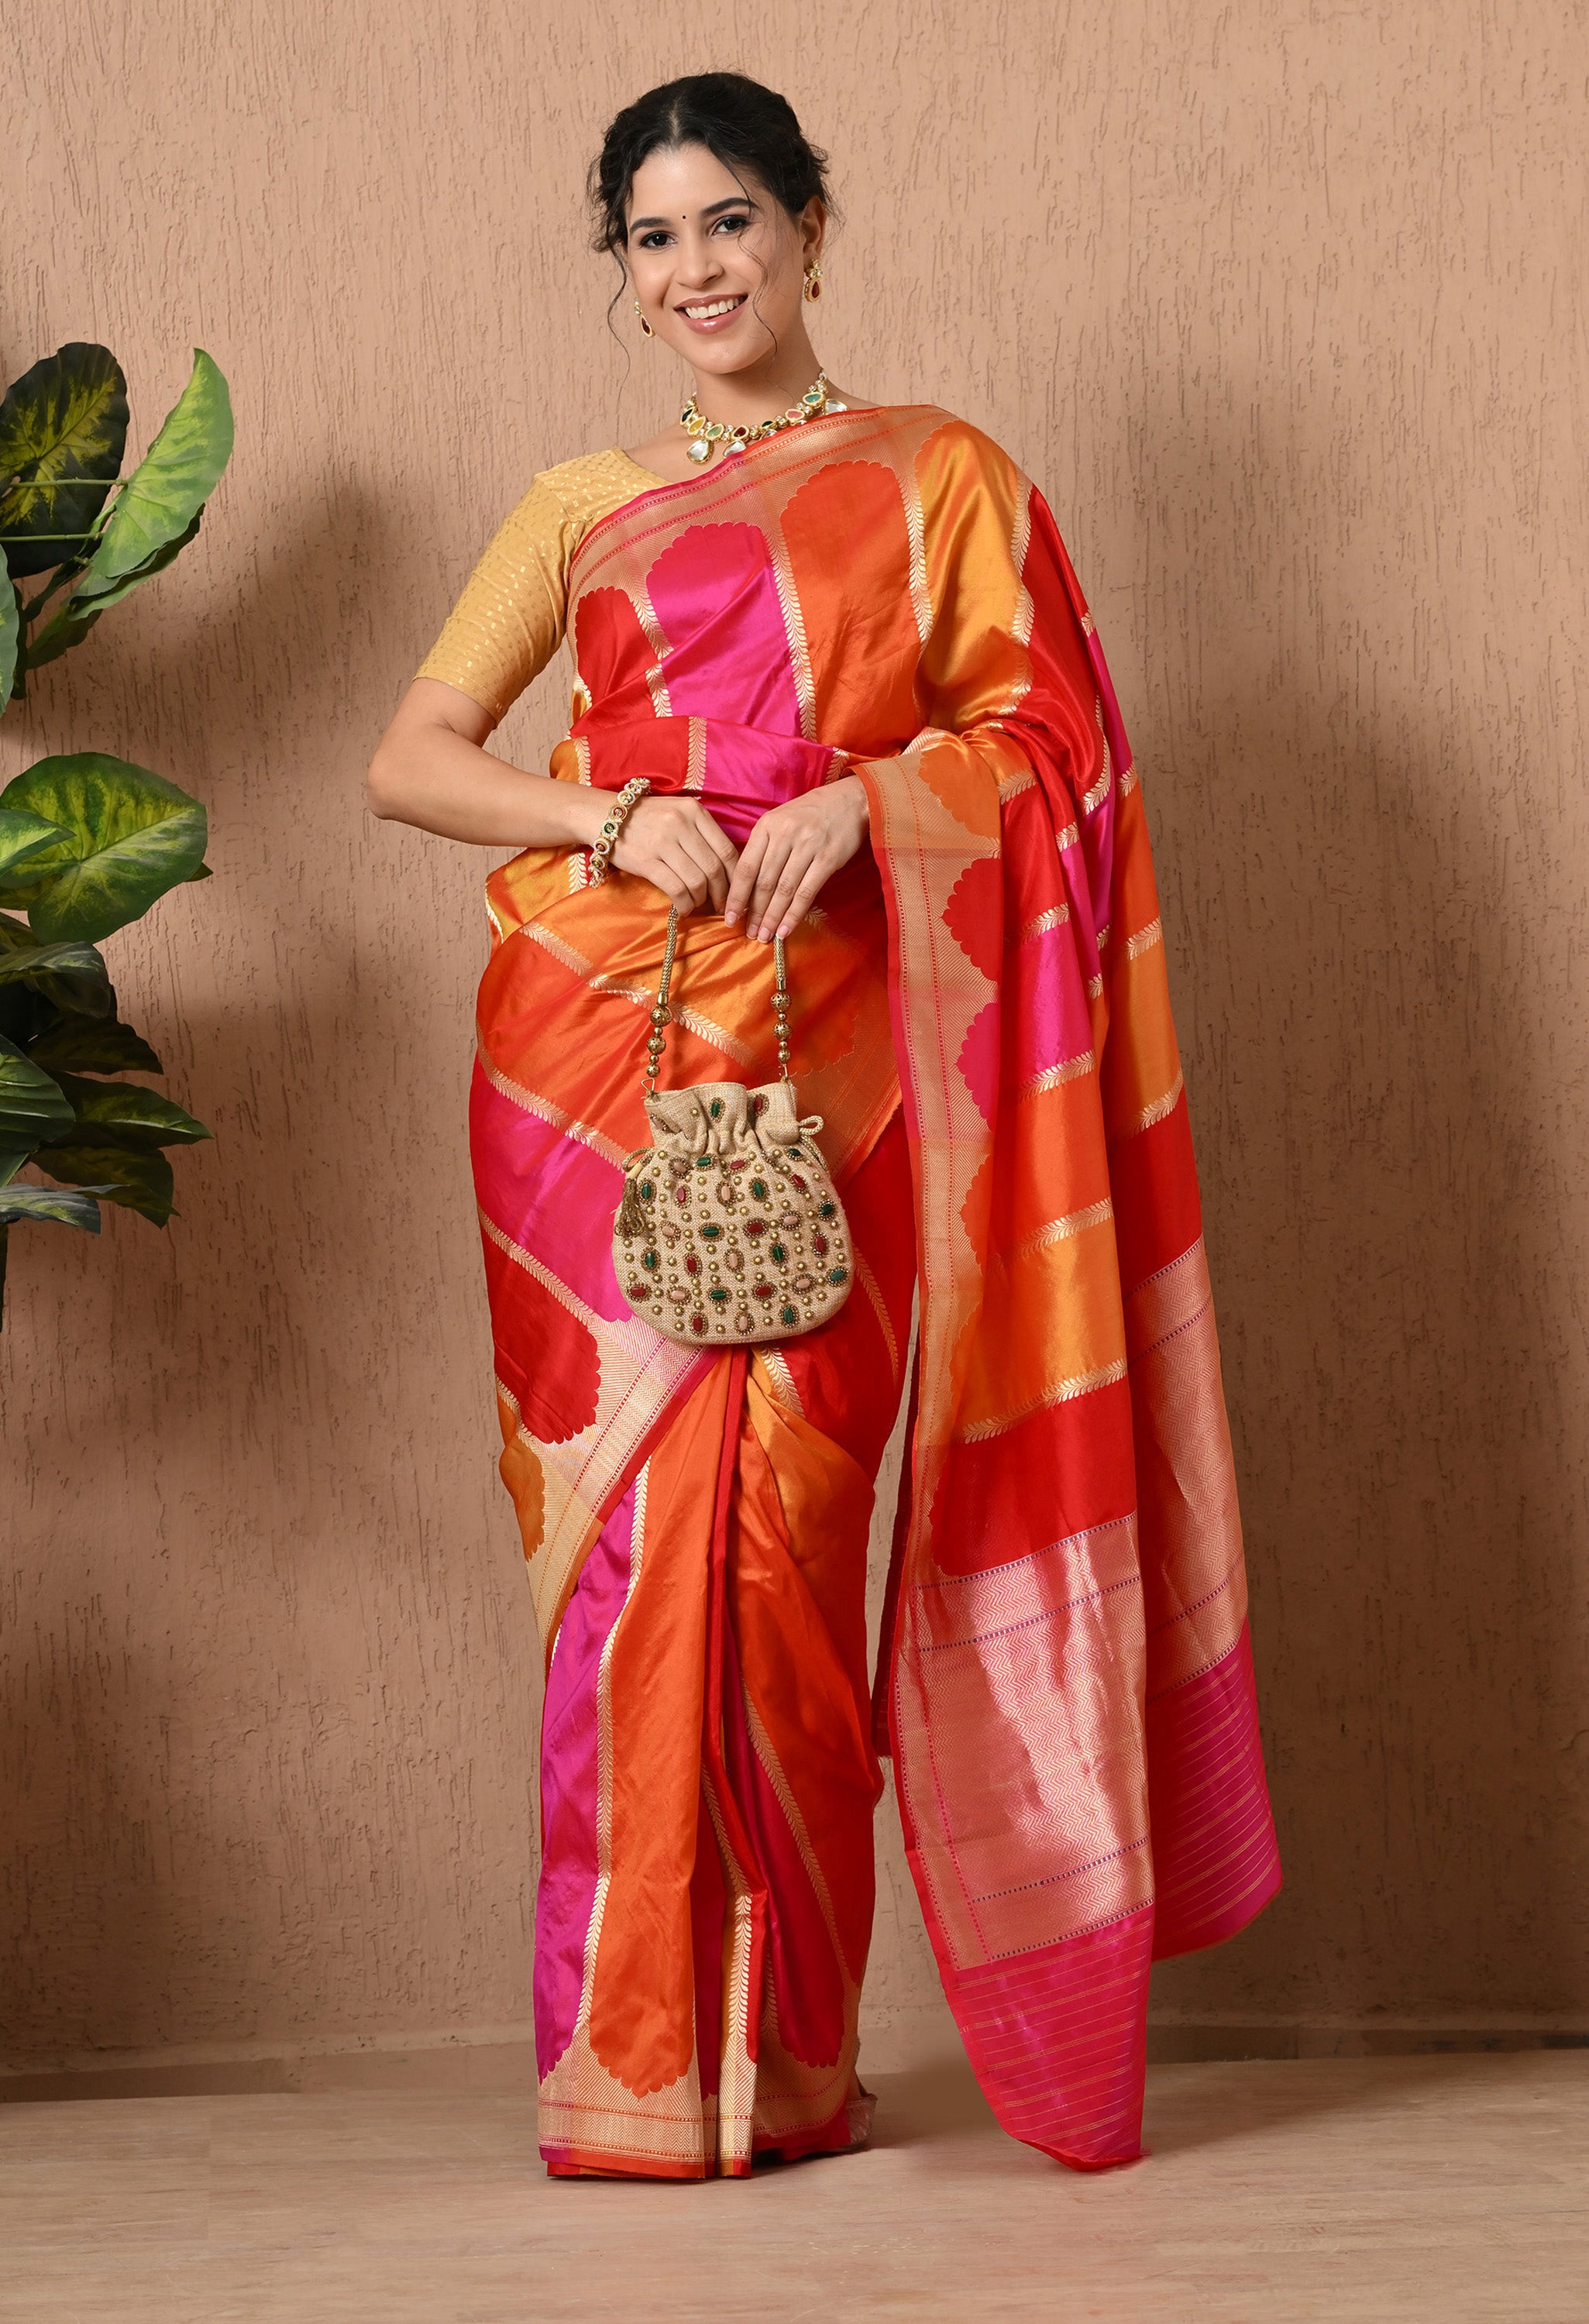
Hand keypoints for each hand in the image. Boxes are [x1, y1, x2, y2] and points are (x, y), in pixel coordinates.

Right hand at [610, 794, 738, 914]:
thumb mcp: (679, 812)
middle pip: (714, 868)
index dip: (735, 877)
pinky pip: (676, 889)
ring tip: (697, 904)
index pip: (726, 850)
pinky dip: (685, 903)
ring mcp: (663, 842)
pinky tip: (684, 908)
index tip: (736, 891)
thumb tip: (726, 868)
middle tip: (720, 905)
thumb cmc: (648, 818)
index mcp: (694, 811)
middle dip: (721, 893)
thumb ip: (702, 832)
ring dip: (701, 899)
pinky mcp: (647, 861)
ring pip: (697, 881)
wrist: (605, 816)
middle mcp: (681, 823)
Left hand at [724, 777, 870, 941]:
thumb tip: (746, 886)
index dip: (736, 896)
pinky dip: (794, 914)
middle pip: (763, 882)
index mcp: (767, 825)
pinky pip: (806, 892)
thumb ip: (764, 847)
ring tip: (764, 936)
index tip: (729, 918)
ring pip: (783, 890)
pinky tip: (785, 929)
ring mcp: (807, 846)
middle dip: (754, 912)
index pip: (745, 867)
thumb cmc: (811, 813)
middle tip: (748, 933)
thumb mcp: (780, 820)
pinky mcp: (828, 858)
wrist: (850, 800)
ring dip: (771, 917)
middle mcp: (785, 834)